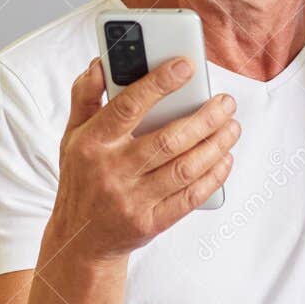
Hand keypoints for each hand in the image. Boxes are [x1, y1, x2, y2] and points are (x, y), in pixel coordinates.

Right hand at [42, 57, 238, 264]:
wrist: (80, 239)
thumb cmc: (82, 178)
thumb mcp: (72, 135)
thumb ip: (85, 96)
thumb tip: (100, 64)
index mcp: (91, 143)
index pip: (128, 107)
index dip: (159, 84)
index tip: (186, 65)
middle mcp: (111, 171)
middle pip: (168, 139)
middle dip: (205, 118)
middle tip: (225, 102)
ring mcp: (131, 200)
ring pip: (184, 168)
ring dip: (215, 145)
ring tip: (232, 127)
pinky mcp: (150, 223)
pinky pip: (189, 198)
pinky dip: (213, 177)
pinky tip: (224, 159)